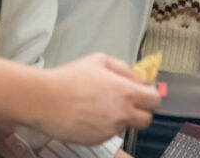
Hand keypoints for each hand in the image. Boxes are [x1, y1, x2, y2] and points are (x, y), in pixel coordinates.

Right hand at [31, 53, 159, 144]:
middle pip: (147, 119)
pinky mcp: (97, 140)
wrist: (45, 99)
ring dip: (121, 118)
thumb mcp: (100, 60)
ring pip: (126, 126)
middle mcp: (121, 113)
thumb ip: (124, 68)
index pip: (154, 100)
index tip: (145, 92)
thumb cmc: (69, 79)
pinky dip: (104, 126)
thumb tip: (137, 75)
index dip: (151, 95)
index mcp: (125, 91)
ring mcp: (110, 129)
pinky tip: (90, 115)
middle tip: (129, 102)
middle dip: (141, 110)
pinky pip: (109, 134)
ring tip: (101, 106)